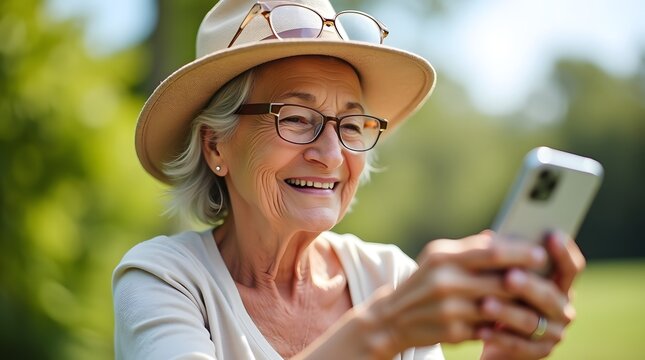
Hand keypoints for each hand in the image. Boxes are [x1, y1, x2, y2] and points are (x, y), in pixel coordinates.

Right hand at [365, 232, 547, 354]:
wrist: (391, 318)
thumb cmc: (423, 282)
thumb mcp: (437, 258)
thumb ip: (469, 248)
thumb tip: (503, 238)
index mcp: (443, 257)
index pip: (492, 252)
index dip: (521, 253)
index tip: (541, 254)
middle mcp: (444, 281)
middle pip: (501, 282)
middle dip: (528, 283)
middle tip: (548, 282)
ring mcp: (449, 309)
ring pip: (500, 308)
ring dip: (521, 308)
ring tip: (536, 303)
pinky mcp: (452, 333)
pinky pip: (488, 328)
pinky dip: (502, 326)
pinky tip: (513, 323)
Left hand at [479, 232, 585, 359]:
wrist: (494, 335)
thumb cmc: (500, 295)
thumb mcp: (501, 276)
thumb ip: (503, 259)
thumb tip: (489, 237)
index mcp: (558, 284)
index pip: (570, 268)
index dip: (564, 252)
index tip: (552, 235)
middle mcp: (562, 308)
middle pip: (550, 295)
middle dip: (529, 285)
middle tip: (509, 277)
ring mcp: (553, 332)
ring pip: (532, 321)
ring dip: (507, 312)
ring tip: (485, 304)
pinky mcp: (539, 352)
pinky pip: (520, 345)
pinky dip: (499, 337)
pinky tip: (481, 329)